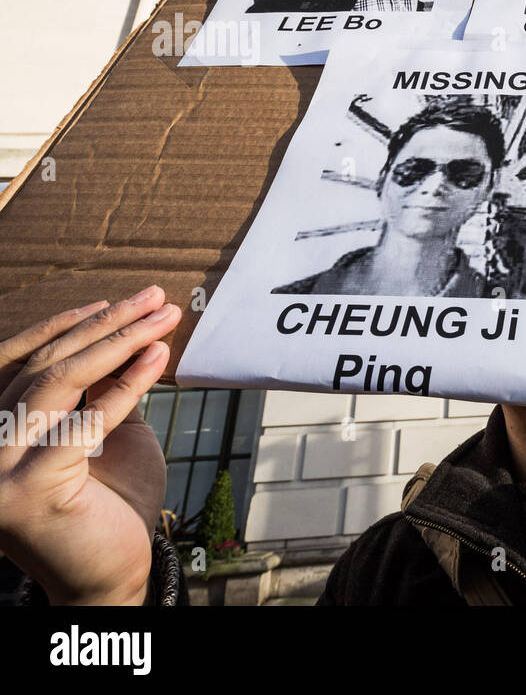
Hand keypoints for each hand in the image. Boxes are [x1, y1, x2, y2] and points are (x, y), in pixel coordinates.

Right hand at [0, 287, 179, 604]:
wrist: (111, 575)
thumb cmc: (110, 503)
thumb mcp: (104, 434)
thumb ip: (103, 390)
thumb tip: (128, 333)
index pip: (17, 361)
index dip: (63, 326)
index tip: (113, 301)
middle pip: (44, 365)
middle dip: (105, 325)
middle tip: (155, 297)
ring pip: (60, 382)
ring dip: (119, 341)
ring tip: (163, 317)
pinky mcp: (30, 488)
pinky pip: (86, 420)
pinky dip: (127, 383)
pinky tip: (159, 357)